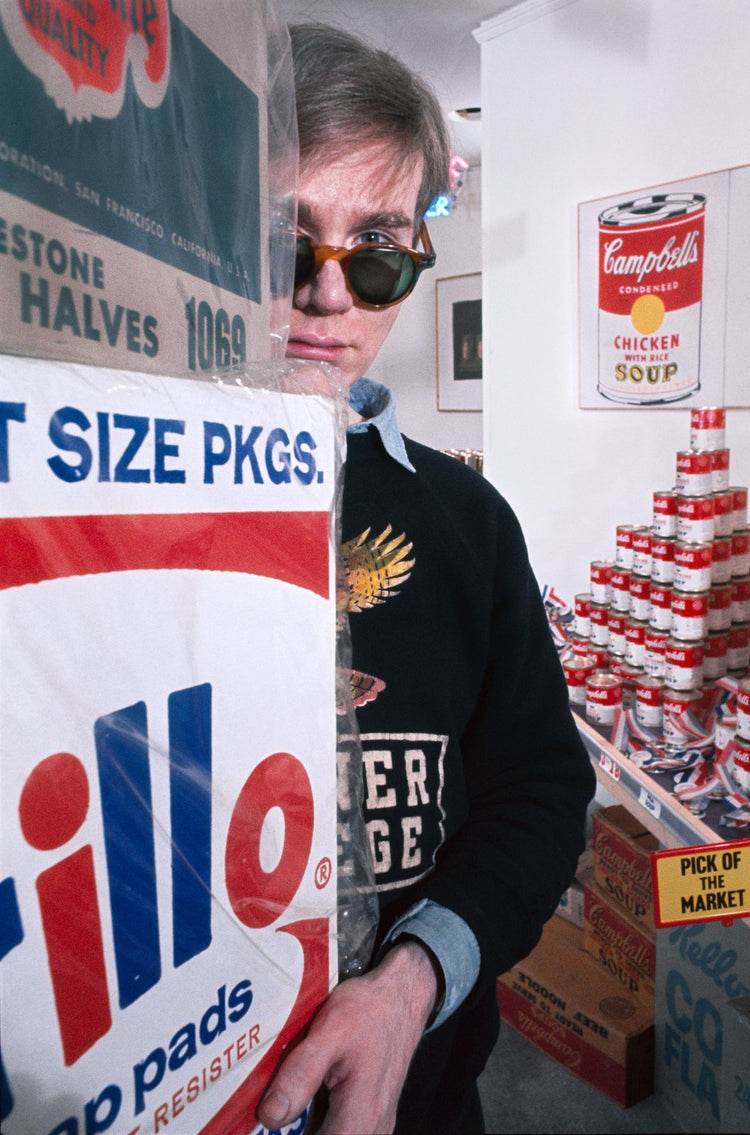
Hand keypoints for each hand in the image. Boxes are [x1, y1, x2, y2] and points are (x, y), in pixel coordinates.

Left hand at [257, 939, 438, 1134]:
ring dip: (309, 1125)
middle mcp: (372, 1128)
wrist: (402, 994)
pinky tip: (302, 1099)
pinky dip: (322, 1121)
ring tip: (285, 1101)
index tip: (271, 1123)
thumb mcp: (329, 1032)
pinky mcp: (371, 1113)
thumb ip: (300, 1074)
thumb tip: (270, 1115)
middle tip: (273, 1108)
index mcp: (360, 1118)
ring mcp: (375, 1123)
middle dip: (298, 1129)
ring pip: (333, 1134)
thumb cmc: (369, 1009)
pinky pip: (342, 1129)